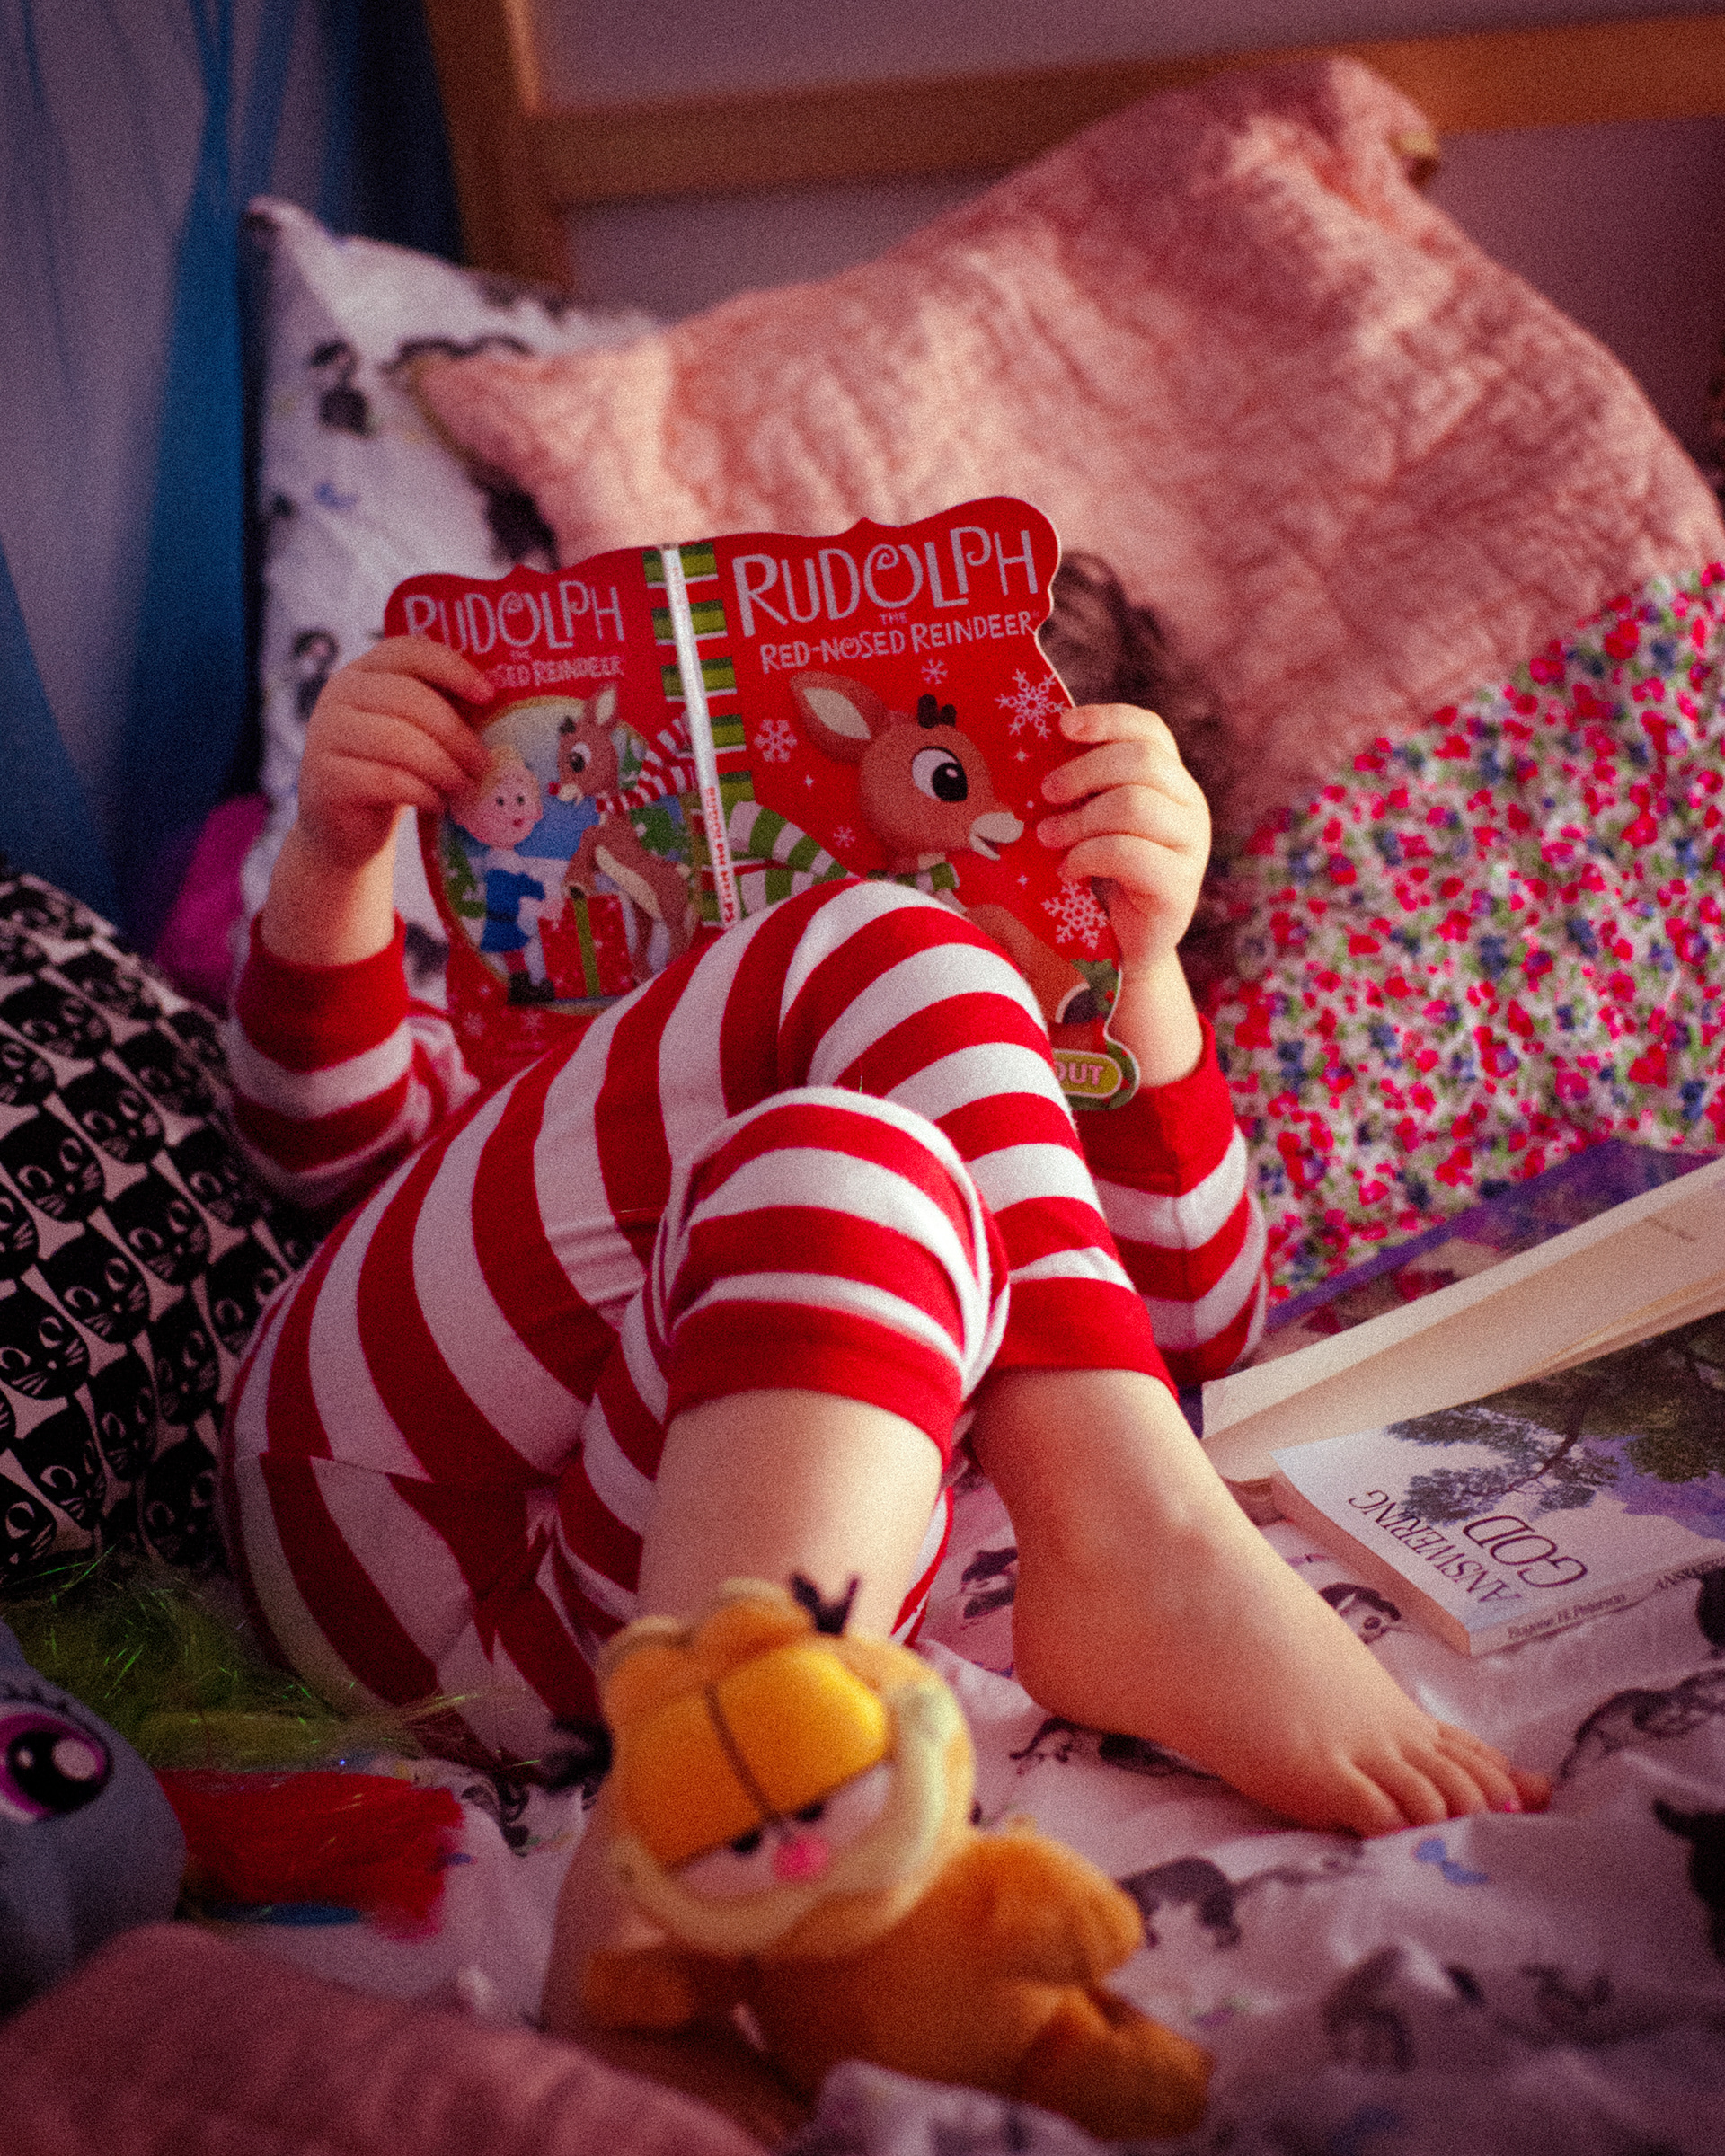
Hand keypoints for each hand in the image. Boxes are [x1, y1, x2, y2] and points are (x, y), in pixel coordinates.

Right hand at [295, 636, 494, 875]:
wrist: (348, 830)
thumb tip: (502, 706)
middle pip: (409, 698)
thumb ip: (442, 711)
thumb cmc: (394, 773)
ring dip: (444, 767)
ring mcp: (326, 735)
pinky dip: (423, 793)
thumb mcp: (416, 734)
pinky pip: (387, 780)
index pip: (407, 651)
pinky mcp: (326, 778)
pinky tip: (438, 804)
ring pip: (399, 741)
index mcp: (364, 672)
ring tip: (465, 787)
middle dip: (456, 733)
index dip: (451, 667)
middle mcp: (338, 694)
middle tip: (483, 763)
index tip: (488, 694)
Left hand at [1036, 703, 1209, 976]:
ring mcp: (1191, 846)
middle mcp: (1190, 806)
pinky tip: (1067, 871)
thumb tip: (1029, 745)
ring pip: (1135, 805)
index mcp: (1170, 781)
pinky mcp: (1180, 886)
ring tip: (1048, 838)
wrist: (1121, 946)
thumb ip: (1081, 788)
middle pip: (1142, 761)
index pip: (1149, 731)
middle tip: (1045, 793)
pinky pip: (1130, 854)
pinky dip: (1087, 857)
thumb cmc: (1097, 877)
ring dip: (1080, 819)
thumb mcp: (1090, 822)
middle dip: (1084, 771)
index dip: (1107, 720)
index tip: (1061, 726)